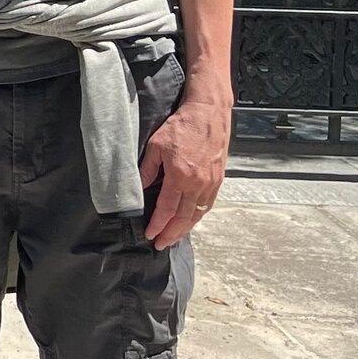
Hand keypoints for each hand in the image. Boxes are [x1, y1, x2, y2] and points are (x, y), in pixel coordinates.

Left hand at [139, 92, 231, 248]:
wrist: (208, 113)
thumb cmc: (182, 125)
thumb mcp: (156, 145)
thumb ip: (147, 169)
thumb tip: (139, 188)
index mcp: (181, 176)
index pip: (167, 209)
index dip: (158, 225)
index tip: (150, 235)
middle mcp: (198, 183)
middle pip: (184, 218)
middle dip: (171, 234)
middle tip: (161, 245)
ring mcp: (211, 183)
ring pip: (197, 214)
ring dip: (185, 229)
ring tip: (174, 238)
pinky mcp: (218, 179)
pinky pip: (207, 205)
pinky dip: (198, 216)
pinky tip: (190, 221)